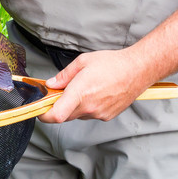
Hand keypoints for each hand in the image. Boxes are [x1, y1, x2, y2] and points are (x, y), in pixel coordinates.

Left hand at [37, 48, 151, 123]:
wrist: (137, 70)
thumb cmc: (112, 64)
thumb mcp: (83, 62)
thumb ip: (64, 76)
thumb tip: (51, 85)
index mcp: (80, 93)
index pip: (56, 115)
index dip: (44, 115)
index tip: (40, 109)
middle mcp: (89, 107)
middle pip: (64, 116)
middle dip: (58, 106)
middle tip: (60, 92)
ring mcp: (99, 114)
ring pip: (77, 115)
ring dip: (74, 106)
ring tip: (84, 88)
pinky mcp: (107, 116)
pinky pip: (89, 115)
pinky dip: (87, 107)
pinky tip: (95, 93)